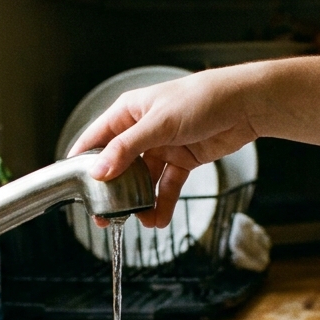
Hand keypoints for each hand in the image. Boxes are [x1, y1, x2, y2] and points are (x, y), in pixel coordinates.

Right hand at [71, 67, 259, 227]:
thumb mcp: (158, 124)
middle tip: (105, 215)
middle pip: (118, 164)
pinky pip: (166, 185)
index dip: (83, 162)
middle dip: (112, 191)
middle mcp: (142, 129)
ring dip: (140, 201)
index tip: (74, 187)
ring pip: (143, 179)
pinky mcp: (181, 160)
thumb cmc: (201, 99)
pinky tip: (159, 218)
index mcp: (129, 112)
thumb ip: (126, 149)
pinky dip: (162, 202)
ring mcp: (162, 146)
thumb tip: (99, 171)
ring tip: (138, 220)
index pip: (96, 138)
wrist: (244, 105)